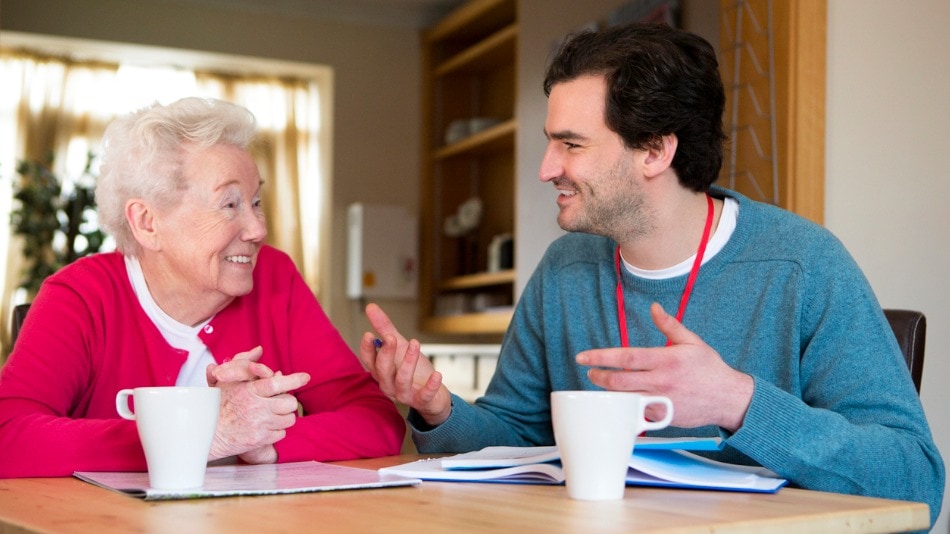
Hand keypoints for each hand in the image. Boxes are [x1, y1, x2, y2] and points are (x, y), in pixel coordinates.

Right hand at [205, 346, 310, 461]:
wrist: (206, 433)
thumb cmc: (216, 405)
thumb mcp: (227, 380)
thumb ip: (244, 363)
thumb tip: (258, 349)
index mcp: (249, 391)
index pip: (276, 383)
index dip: (294, 379)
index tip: (305, 377)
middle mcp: (256, 407)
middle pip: (289, 402)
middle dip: (288, 402)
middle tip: (280, 402)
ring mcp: (259, 425)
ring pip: (289, 419)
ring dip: (284, 417)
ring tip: (273, 415)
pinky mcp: (260, 440)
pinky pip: (281, 434)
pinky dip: (277, 430)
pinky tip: (267, 426)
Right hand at [357, 303, 451, 426]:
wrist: (433, 395)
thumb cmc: (414, 370)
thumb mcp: (401, 346)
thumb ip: (385, 328)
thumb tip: (370, 307)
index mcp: (381, 371)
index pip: (368, 361)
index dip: (367, 349)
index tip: (369, 334)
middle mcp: (388, 384)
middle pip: (382, 370)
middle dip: (386, 354)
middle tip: (391, 337)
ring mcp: (403, 394)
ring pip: (401, 380)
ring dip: (408, 362)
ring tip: (415, 344)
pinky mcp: (420, 401)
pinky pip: (423, 396)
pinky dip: (430, 386)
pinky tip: (437, 374)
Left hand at [576, 302, 752, 431]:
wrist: (728, 398)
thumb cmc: (710, 369)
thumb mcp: (692, 341)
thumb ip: (670, 325)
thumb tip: (654, 308)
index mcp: (666, 360)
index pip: (626, 357)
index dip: (601, 357)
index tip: (584, 357)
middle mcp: (661, 382)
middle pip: (619, 381)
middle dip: (599, 377)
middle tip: (591, 373)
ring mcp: (661, 401)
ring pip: (625, 400)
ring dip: (609, 393)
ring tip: (603, 385)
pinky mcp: (663, 416)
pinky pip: (637, 413)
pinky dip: (625, 407)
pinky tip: (621, 401)